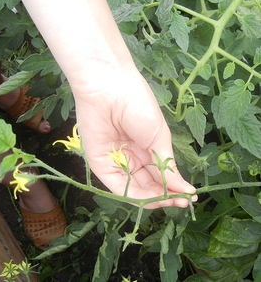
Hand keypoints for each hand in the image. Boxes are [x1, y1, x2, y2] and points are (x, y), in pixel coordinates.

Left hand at [74, 67, 196, 208]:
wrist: (109, 89)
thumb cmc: (138, 107)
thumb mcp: (159, 138)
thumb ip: (167, 165)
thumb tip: (185, 188)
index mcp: (145, 148)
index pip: (159, 174)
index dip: (173, 186)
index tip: (190, 195)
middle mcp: (130, 157)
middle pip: (147, 184)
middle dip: (165, 195)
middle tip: (182, 202)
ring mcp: (115, 162)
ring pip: (134, 189)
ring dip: (153, 199)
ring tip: (172, 201)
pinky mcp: (100, 165)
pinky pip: (118, 186)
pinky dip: (136, 196)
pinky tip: (154, 198)